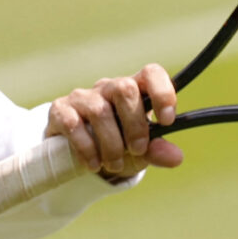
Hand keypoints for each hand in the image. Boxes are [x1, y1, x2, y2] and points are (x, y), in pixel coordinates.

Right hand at [47, 63, 182, 178]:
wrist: (79, 154)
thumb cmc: (117, 145)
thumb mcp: (140, 151)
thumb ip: (157, 151)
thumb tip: (176, 158)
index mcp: (134, 90)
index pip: (151, 73)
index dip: (162, 92)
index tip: (167, 121)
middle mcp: (109, 87)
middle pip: (125, 89)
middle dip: (135, 125)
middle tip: (138, 150)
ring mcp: (83, 97)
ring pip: (100, 110)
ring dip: (111, 144)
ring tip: (115, 165)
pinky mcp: (60, 110)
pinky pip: (74, 124)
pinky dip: (87, 149)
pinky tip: (94, 164)